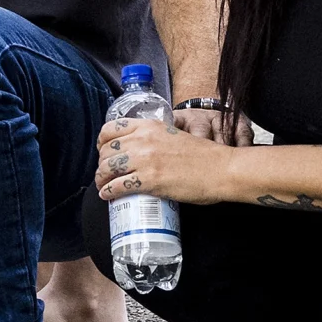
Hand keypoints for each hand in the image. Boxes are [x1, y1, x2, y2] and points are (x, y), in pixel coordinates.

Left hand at [96, 114, 234, 204]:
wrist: (221, 169)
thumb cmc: (203, 156)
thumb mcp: (174, 135)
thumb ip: (155, 138)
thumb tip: (141, 150)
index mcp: (149, 126)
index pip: (111, 128)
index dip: (102, 142)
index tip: (104, 151)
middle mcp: (143, 140)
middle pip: (106, 150)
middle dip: (102, 163)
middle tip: (105, 173)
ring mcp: (145, 160)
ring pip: (107, 168)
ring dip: (101, 179)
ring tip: (104, 185)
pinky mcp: (149, 180)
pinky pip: (117, 186)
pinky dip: (108, 192)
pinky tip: (108, 196)